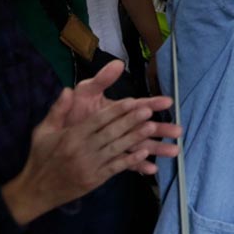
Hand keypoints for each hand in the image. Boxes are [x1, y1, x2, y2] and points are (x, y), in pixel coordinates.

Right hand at [2, 83, 180, 225]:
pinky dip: (131, 161)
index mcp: (70, 136)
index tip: (132, 101)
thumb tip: (68, 90)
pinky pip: (116, 168)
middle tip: (149, 110)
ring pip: (116, 149)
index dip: (116, 110)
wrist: (35, 191)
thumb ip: (58, 110)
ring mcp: (89, 166)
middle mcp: (81, 150)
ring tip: (153, 127)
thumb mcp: (42, 132)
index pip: (97, 120)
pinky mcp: (95, 180)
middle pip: (110, 132)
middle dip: (131, 120)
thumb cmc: (40, 158)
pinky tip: (144, 153)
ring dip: (136, 138)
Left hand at [62, 61, 180, 166]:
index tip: (167, 101)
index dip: (153, 102)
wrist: (55, 139)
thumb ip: (101, 80)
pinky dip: (139, 165)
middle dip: (162, 128)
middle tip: (178, 131)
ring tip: (174, 152)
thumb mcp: (85, 92)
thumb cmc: (72, 112)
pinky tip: (152, 170)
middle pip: (145, 126)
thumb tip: (117, 64)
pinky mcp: (112, 157)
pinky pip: (127, 163)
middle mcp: (122, 126)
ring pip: (141, 145)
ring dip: (157, 148)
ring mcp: (118, 142)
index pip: (138, 105)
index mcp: (118, 110)